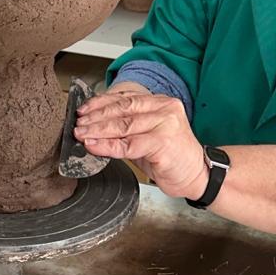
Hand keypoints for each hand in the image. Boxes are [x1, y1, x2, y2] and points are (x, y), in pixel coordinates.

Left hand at [73, 90, 207, 199]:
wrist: (197, 175)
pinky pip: (128, 144)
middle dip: (95, 117)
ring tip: (81, 134)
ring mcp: (165, 124)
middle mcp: (165, 109)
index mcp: (161, 102)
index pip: (125, 98)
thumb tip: (93, 126)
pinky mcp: (163, 143)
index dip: (100, 103)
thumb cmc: (171, 156)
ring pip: (123, 125)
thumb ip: (126, 128)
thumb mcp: (146, 136)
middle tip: (78, 124)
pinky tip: (93, 146)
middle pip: (122, 109)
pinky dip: (107, 145)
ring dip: (97, 130)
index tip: (83, 110)